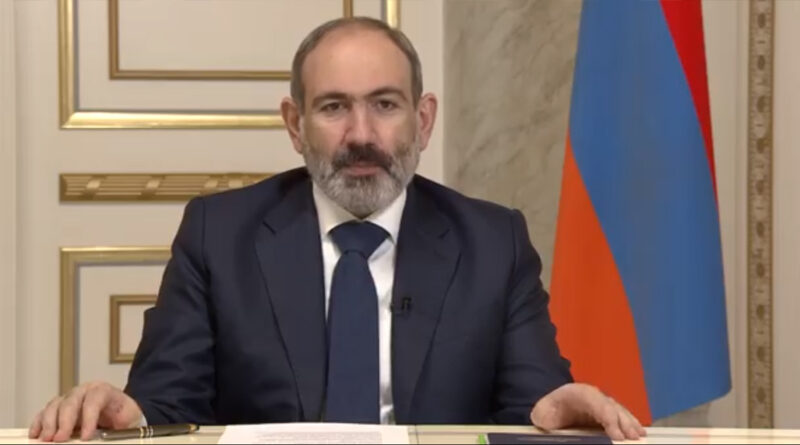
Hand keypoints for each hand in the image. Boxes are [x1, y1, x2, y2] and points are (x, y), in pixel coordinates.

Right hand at [28, 381, 142, 442]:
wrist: (122, 412)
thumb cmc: (124, 416)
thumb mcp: (126, 422)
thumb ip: (117, 430)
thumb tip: (108, 439)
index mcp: (104, 391)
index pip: (95, 399)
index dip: (89, 417)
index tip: (86, 436)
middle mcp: (85, 391)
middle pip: (71, 401)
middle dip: (64, 421)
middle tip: (60, 438)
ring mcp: (70, 398)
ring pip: (55, 405)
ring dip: (49, 422)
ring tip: (47, 438)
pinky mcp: (60, 408)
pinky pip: (45, 412)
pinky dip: (39, 423)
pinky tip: (36, 434)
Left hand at [530, 383, 645, 440]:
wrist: (549, 406)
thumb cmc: (546, 411)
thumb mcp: (542, 416)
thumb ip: (548, 421)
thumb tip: (553, 429)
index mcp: (575, 393)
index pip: (596, 402)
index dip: (608, 418)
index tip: (617, 435)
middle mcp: (592, 395)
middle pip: (611, 405)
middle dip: (623, 421)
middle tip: (633, 437)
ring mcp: (600, 402)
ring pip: (618, 409)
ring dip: (630, 422)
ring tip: (639, 434)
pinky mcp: (605, 411)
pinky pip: (619, 415)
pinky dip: (630, 422)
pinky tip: (638, 431)